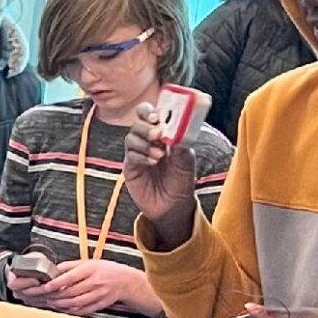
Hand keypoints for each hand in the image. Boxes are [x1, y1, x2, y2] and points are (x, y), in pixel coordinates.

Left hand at [35, 258, 152, 315]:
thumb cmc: (106, 270)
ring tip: (52, 302)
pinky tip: (64, 308)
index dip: (57, 283)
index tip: (47, 286)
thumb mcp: (89, 262)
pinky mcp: (100, 305)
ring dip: (61, 304)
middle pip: (71, 292)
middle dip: (56, 296)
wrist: (125, 281)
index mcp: (91, 270)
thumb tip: (53, 269)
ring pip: (76, 303)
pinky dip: (71, 311)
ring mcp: (98, 295)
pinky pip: (83, 310)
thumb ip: (70, 266)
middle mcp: (95, 283)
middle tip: (46, 296)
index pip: (71, 277)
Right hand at [121, 99, 201, 248]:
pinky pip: (130, 155)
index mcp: (162, 134)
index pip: (151, 114)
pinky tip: (152, 162)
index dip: (150, 111)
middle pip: (138, 123)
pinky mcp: (130, 167)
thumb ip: (181, 146)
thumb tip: (176, 133)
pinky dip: (140, 156)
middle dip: (147, 127)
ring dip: (144, 143)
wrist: (173, 206)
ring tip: (159, 155)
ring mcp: (137, 153)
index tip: (157, 117)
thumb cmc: (181, 181)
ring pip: (131, 137)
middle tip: (158, 134)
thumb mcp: (186, 163)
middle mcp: (148, 141)